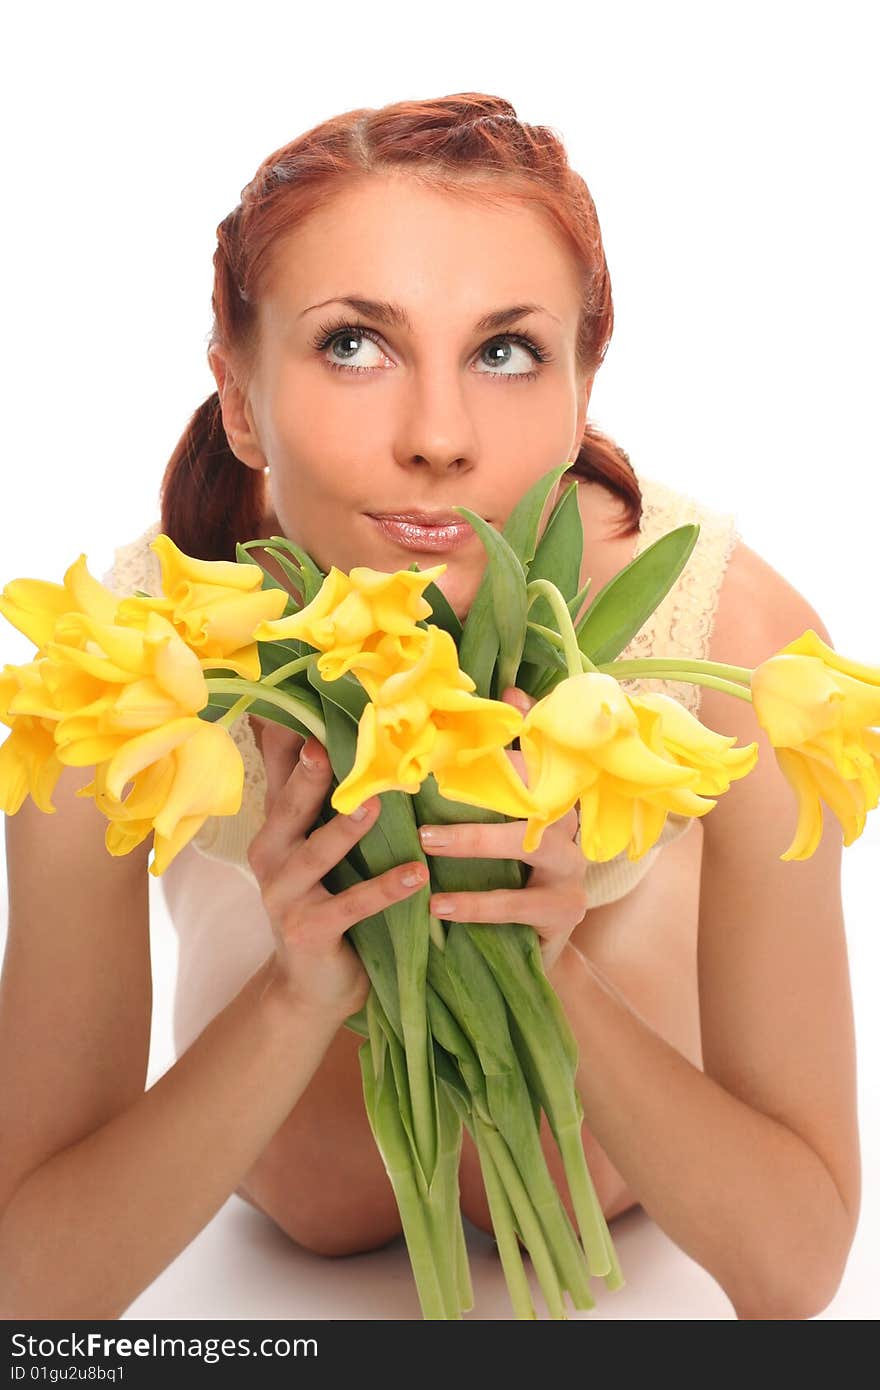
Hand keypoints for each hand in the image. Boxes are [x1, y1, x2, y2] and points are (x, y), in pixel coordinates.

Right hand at [247, 718, 428, 1020]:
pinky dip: (385, 889)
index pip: (277, 767)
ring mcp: (284, 893)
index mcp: (278, 824)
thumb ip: (329, 798)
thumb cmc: (327, 900)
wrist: (312, 987)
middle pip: (289, 804)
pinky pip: (351, 905)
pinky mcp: (307, 930)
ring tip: (376, 807)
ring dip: (346, 829)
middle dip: (307, 772)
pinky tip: (416, 876)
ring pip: (316, 853)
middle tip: (327, 740)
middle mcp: (272, 852)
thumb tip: (349, 731)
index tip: (306, 694)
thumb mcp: (319, 846)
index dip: (286, 732)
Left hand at [417, 687, 587, 975]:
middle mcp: (570, 828)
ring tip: (427, 842)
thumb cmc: (507, 875)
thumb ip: (501, 761)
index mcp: (553, 799)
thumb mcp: (496, 818)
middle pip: (542, 794)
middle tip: (433, 781)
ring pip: (536, 845)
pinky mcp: (564, 912)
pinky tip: (440, 905)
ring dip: (477, 842)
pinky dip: (479, 904)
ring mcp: (572, 871)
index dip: (515, 738)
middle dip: (494, 783)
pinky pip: (522, 905)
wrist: (525, 953)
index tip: (479, 721)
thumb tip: (512, 690)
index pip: (540, 760)